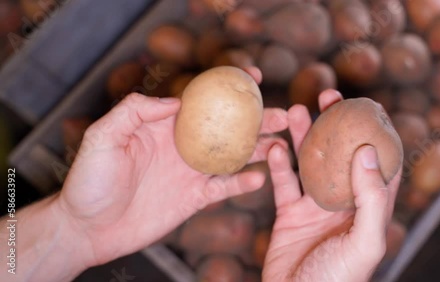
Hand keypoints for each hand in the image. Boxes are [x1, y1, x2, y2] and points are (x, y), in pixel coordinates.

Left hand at [54, 67, 287, 266]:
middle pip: (228, 128)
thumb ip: (134, 112)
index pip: (202, 100)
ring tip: (282, 142)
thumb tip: (177, 101)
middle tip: (285, 114)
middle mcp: (184, 146)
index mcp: (165, 126)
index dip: (228, 86)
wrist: (89, 228)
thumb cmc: (90, 181)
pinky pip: (224, 188)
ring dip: (259, 149)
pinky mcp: (194, 198)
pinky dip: (243, 183)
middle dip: (258, 119)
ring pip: (233, 156)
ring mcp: (191, 172)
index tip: (253, 75)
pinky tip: (259, 177)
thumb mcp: (102, 137)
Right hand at [263, 90, 401, 281]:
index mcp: (368, 208)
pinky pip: (283, 183)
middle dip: (335, 124)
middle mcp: (342, 202)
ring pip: (309, 163)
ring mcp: (314, 207)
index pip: (378, 163)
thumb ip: (371, 199)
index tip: (365, 105)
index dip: (373, 132)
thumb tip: (368, 152)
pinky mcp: (289, 214)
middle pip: (339, 154)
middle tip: (327, 95)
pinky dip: (278, 165)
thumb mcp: (363, 242)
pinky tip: (274, 148)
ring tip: (295, 111)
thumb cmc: (337, 280)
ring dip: (302, 137)